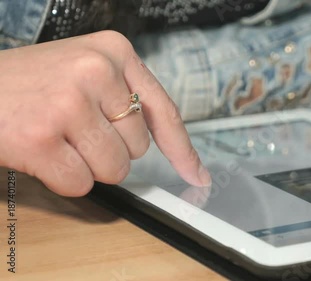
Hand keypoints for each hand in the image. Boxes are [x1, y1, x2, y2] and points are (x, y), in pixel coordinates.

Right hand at [0, 31, 211, 195]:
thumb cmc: (30, 84)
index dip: (182, 148)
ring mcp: (68, 104)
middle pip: (139, 147)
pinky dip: (64, 178)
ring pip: (115, 169)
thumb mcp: (84, 70)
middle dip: (110, 149)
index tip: (196, 174)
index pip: (163, 109)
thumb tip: (167, 146)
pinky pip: (81, 183)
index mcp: (113, 51)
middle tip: (74, 129)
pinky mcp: (42, 138)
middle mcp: (95, 71)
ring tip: (58, 138)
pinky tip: (43, 152)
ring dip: (88, 166)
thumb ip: (124, 97)